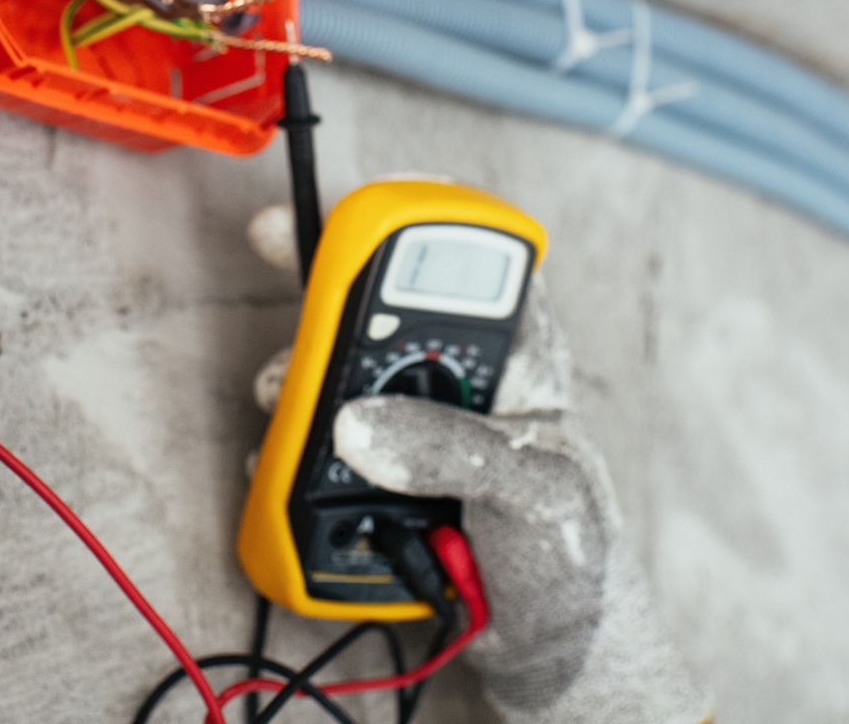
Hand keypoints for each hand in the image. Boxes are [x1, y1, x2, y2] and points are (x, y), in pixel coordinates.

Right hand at [244, 206, 711, 723]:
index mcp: (519, 364)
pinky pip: (317, 448)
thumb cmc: (572, 560)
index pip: (472, 265)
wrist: (551, 650)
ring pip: (338, 372)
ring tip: (280, 397)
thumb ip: (454, 451)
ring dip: (296, 375)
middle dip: (327, 282)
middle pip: (384, 305)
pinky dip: (286, 450)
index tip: (359, 198)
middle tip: (276, 250)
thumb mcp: (532, 496)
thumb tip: (360, 422)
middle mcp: (458, 383)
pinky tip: (279, 467)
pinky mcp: (375, 480)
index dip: (420, 215)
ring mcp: (412, 429)